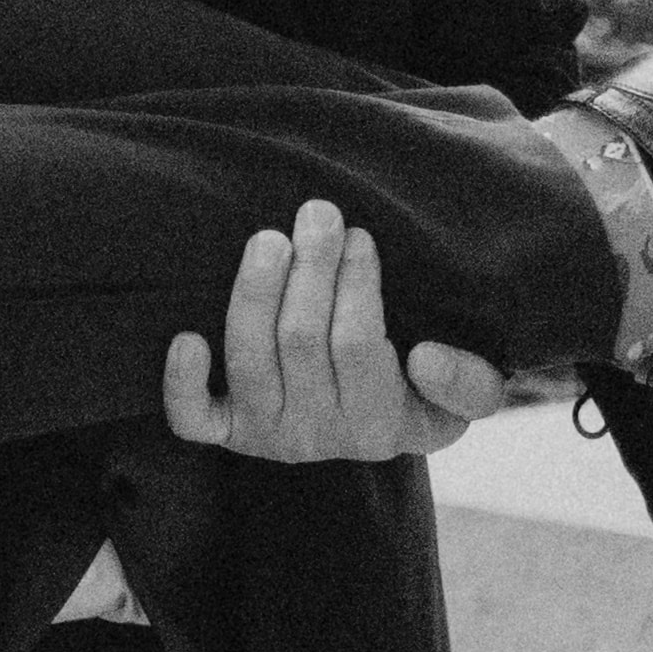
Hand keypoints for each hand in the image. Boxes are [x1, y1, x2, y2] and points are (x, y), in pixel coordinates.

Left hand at [164, 197, 518, 463]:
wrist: (373, 423)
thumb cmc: (422, 392)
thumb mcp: (470, 394)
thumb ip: (470, 383)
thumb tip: (425, 358)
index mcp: (380, 428)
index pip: (359, 347)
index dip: (356, 285)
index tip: (360, 235)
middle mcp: (318, 437)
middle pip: (301, 342)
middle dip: (310, 269)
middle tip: (318, 213)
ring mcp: (266, 435)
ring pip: (249, 359)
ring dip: (254, 291)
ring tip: (270, 238)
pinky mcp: (224, 431)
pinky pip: (192, 417)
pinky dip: (182, 381)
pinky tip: (185, 336)